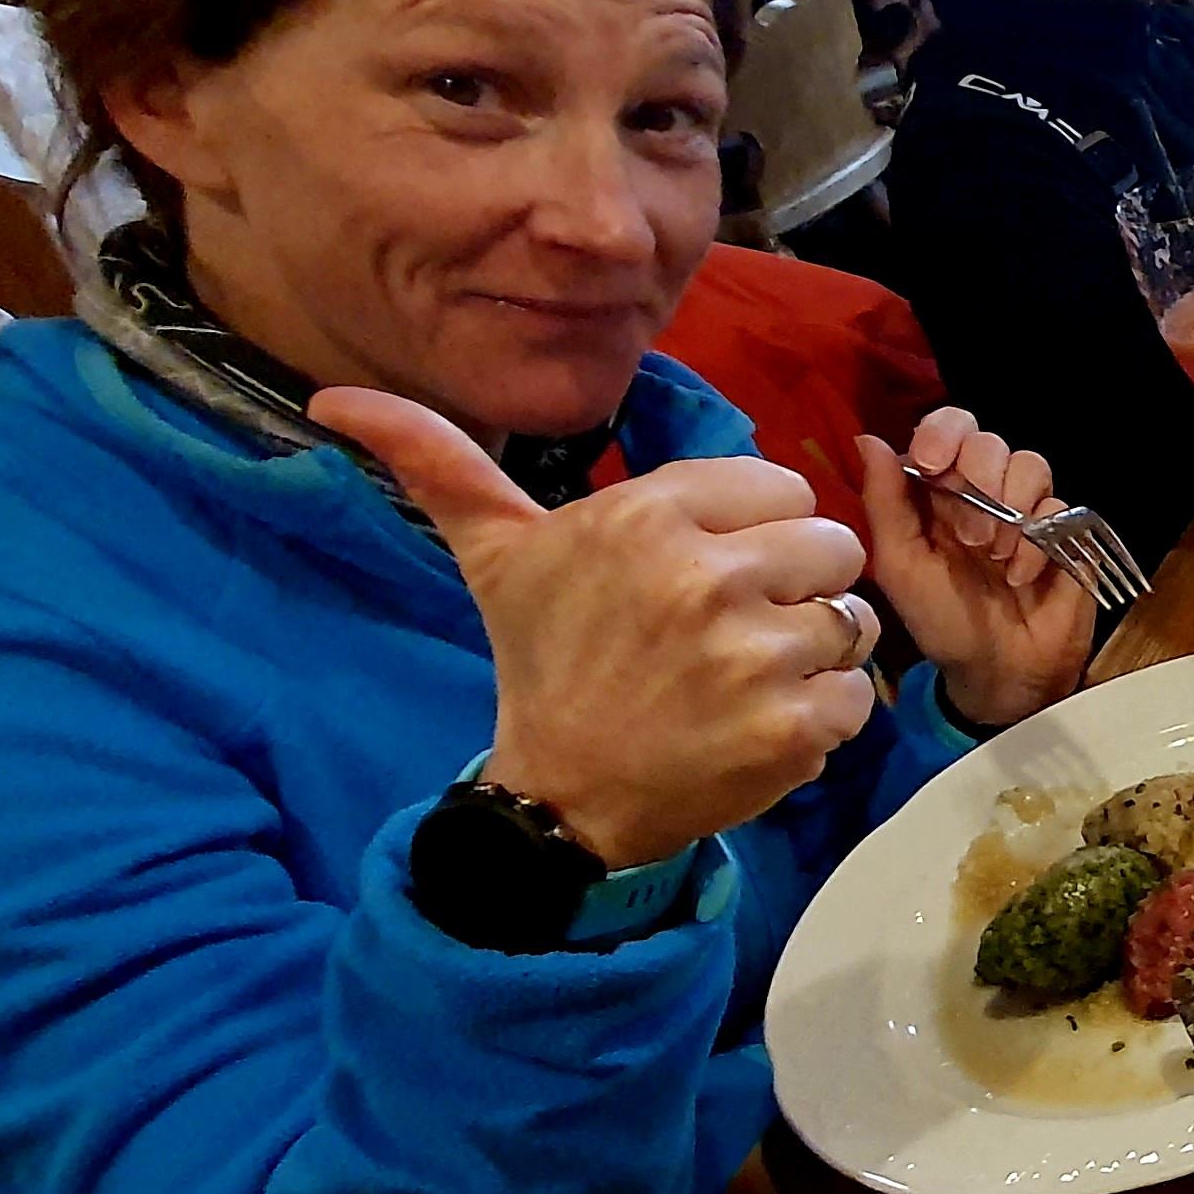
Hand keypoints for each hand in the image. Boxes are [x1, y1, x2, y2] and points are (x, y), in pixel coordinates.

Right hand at [319, 388, 872, 872]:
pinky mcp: (793, 727)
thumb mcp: (495, 556)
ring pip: (851, 621)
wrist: (559, 797)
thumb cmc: (542, 662)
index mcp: (648, 515)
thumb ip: (440, 464)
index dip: (758, 532)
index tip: (706, 574)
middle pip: (831, 547)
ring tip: (743, 680)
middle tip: (731, 631)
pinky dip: (825, 716)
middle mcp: (707, 576)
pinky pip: (859, 694)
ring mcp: (754, 656)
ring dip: (812, 654)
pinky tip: (760, 724)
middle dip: (795, 587)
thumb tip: (335, 395)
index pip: (782, 489)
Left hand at [856, 407, 1097, 730]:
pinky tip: (1021, 577)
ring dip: (1009, 510)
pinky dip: (1036, 543)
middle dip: (978, 479)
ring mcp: (1028, 509)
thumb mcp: (901, 567)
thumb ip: (884, 503)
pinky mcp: (1066, 531)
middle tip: (970, 537)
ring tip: (995, 558)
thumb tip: (869, 440)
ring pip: (1030, 463)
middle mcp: (985, 490)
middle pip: (989, 439)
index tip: (934, 466)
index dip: (943, 434)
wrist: (998, 673)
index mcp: (940, 491)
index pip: (946, 428)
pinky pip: (1059, 508)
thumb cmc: (943, 621)